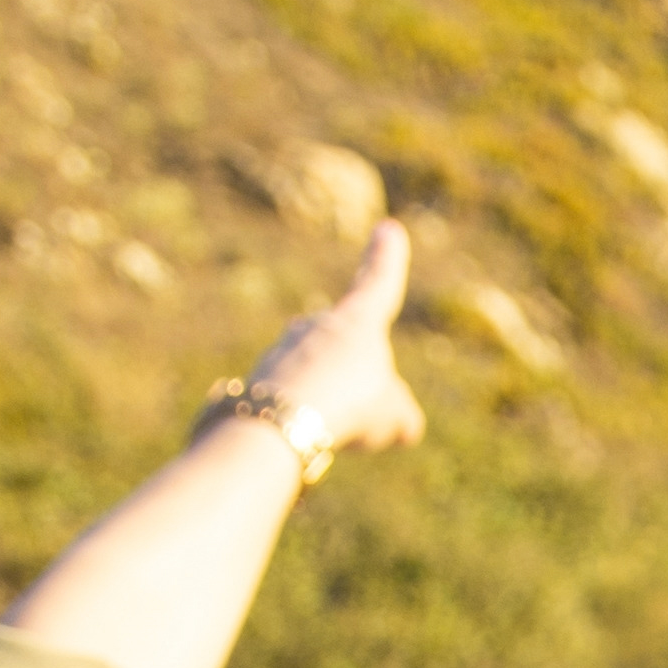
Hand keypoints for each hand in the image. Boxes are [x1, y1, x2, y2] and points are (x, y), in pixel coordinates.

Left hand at [237, 221, 428, 470]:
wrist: (286, 420)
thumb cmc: (351, 405)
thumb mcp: (393, 414)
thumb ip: (400, 415)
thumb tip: (406, 427)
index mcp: (359, 320)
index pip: (379, 282)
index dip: (387, 258)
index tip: (389, 228)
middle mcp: (319, 324)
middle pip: (347, 344)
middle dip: (356, 372)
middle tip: (364, 407)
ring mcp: (286, 348)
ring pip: (318, 375)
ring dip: (330, 402)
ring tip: (337, 431)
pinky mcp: (261, 377)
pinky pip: (291, 397)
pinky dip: (303, 416)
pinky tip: (307, 439)